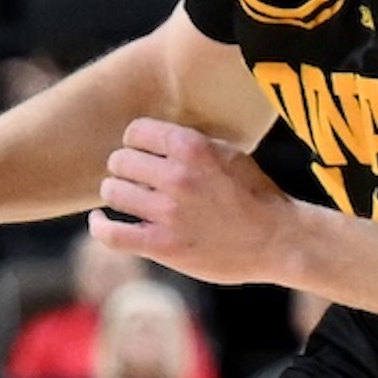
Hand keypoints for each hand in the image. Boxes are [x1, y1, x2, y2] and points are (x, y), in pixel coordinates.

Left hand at [95, 120, 308, 284]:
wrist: (278, 241)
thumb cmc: (256, 196)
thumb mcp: (229, 154)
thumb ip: (192, 144)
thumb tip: (154, 138)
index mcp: (192, 148)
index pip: (136, 132)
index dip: (137, 142)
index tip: (143, 153)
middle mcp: (177, 177)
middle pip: (119, 161)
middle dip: (125, 168)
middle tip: (136, 179)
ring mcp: (168, 213)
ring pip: (111, 192)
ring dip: (116, 194)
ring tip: (127, 199)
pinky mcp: (163, 246)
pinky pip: (112, 234)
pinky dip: (99, 225)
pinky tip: (101, 220)